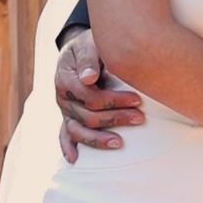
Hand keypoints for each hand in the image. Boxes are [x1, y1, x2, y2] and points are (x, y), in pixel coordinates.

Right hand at [54, 27, 144, 161]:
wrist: (78, 49)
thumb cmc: (89, 45)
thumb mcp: (89, 43)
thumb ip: (89, 58)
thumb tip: (90, 78)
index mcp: (66, 78)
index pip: (91, 97)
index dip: (114, 100)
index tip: (138, 100)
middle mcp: (63, 97)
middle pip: (88, 116)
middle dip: (116, 118)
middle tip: (140, 118)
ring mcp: (64, 110)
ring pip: (77, 131)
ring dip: (97, 140)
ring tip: (119, 143)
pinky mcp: (67, 117)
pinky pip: (64, 135)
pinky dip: (67, 148)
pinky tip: (75, 160)